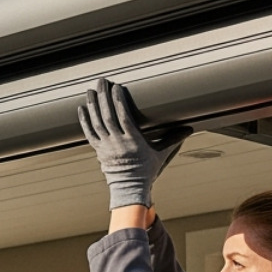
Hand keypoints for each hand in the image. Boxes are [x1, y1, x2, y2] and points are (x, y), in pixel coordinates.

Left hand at [78, 78, 190, 209]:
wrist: (130, 189)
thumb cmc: (147, 171)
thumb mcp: (161, 155)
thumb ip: (173, 140)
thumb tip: (190, 129)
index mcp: (133, 141)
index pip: (123, 117)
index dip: (118, 101)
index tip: (117, 87)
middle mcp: (118, 143)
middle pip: (108, 116)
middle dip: (103, 97)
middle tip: (101, 82)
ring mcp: (106, 147)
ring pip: (97, 123)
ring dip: (93, 105)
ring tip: (90, 90)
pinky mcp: (99, 150)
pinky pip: (89, 133)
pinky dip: (85, 120)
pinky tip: (82, 108)